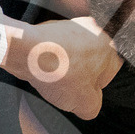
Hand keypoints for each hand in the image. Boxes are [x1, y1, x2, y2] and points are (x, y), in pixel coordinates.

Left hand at [2, 16, 120, 120]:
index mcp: (109, 45)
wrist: (26, 52)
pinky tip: (43, 69)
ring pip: (73, 57)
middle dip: (79, 78)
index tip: (80, 94)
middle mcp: (93, 30)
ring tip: (53, 78)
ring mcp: (73, 26)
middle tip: (66, 88)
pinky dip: (51, 60)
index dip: (93, 89)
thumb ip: (93, 107)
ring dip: (65, 70)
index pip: (109, 74)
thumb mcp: (84, 104)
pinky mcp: (53, 28)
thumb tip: (90, 106)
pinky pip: (57, 50)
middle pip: (91, 64)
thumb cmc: (58, 71)